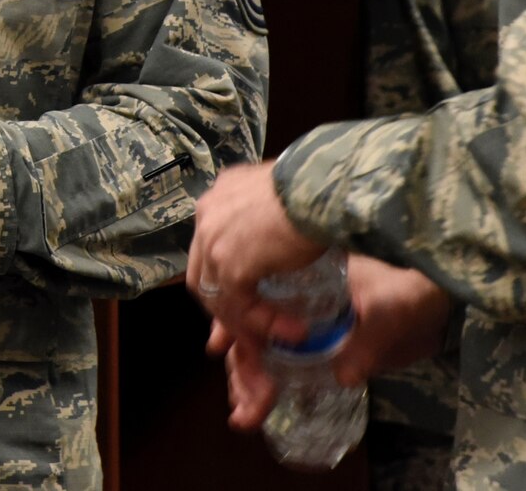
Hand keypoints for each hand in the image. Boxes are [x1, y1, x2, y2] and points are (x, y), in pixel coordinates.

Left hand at [186, 161, 325, 339]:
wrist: (320, 189)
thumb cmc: (315, 188)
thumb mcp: (284, 199)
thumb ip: (273, 216)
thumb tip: (283, 241)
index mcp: (218, 197)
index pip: (209, 247)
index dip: (225, 277)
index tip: (247, 299)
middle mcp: (206, 216)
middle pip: (204, 274)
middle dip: (226, 309)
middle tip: (252, 333)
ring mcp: (213, 242)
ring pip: (219, 296)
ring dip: (248, 323)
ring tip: (280, 338)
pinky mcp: (230, 266)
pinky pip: (242, 306)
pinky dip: (265, 324)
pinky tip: (293, 331)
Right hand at [207, 254, 450, 431]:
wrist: (433, 303)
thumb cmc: (409, 291)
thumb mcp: (390, 311)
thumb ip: (368, 340)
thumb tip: (343, 376)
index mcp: (297, 277)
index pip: (252, 302)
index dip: (242, 337)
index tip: (246, 370)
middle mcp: (288, 296)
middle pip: (247, 330)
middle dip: (242, 370)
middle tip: (245, 409)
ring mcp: (297, 321)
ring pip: (255, 348)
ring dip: (245, 381)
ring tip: (245, 415)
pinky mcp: (311, 344)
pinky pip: (275, 360)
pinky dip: (260, 382)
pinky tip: (252, 406)